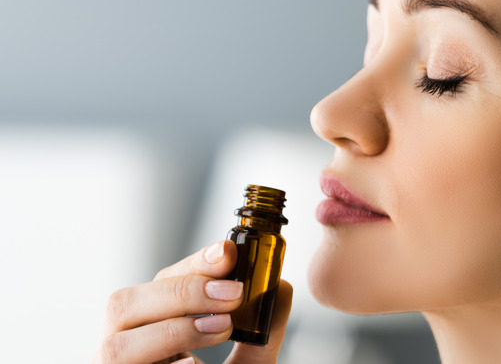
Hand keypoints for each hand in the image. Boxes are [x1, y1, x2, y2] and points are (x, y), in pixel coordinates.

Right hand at [92, 240, 292, 363]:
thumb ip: (261, 331)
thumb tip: (283, 288)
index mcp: (147, 331)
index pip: (159, 284)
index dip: (191, 265)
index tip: (229, 252)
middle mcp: (121, 351)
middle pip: (122, 305)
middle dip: (181, 293)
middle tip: (233, 293)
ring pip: (115, 346)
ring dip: (172, 329)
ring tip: (221, 327)